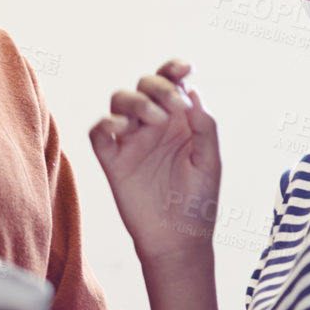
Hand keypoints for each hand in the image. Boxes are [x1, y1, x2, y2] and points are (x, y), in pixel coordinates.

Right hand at [88, 58, 220, 263]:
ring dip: (135, 102)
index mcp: (179, 121)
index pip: (171, 83)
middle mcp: (153, 126)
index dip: (173, 69)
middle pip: (143, 86)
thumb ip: (204, 126)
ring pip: (119, 101)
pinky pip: (99, 132)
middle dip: (157, 88)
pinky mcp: (112, 160)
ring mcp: (131, 142)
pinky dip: (107, 124)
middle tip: (173, 109)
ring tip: (153, 120)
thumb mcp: (210, 162)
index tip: (184, 70)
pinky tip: (124, 130)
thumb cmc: (198, 202)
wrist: (177, 240)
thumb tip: (192, 91)